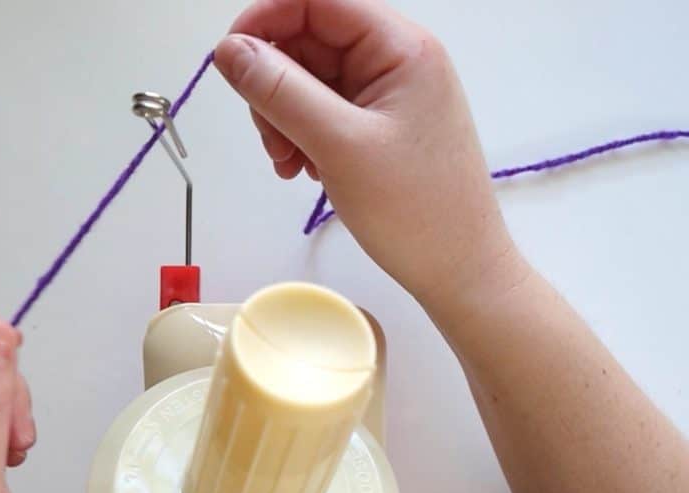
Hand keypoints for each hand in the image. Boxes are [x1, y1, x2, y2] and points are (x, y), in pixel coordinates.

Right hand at [215, 0, 522, 318]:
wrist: (460, 270)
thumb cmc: (416, 212)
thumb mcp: (338, 146)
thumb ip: (280, 91)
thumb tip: (229, 50)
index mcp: (401, 47)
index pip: (317, 1)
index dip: (265, 21)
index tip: (228, 60)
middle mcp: (397, 60)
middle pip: (309, 42)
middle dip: (274, 87)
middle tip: (272, 141)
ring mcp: (389, 95)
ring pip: (310, 81)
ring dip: (284, 118)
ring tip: (290, 165)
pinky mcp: (381, 126)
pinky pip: (324, 112)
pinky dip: (302, 136)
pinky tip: (306, 171)